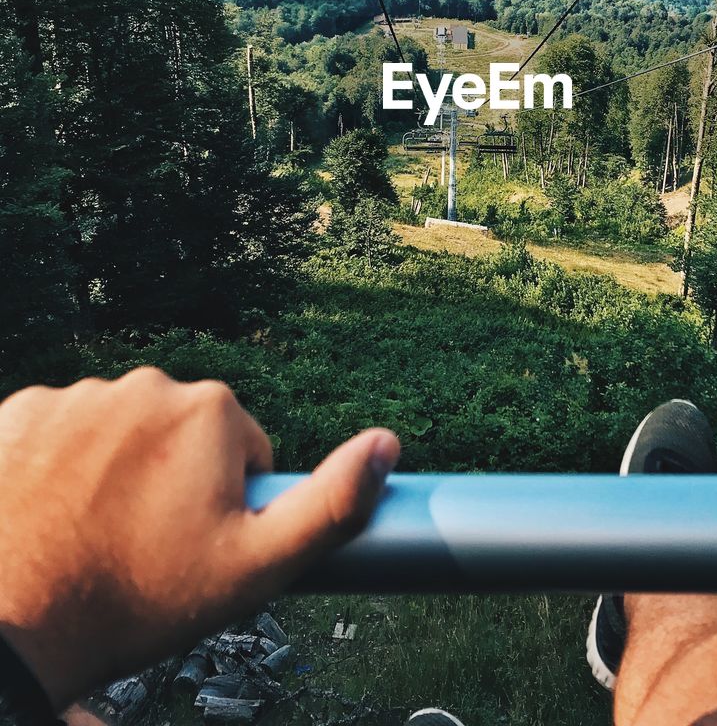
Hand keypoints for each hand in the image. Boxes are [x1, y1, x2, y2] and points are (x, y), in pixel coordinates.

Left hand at [0, 368, 398, 710]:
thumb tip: (387, 444)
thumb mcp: (253, 567)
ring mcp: (74, 395)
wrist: (7, 625)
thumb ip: (330, 504)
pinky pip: (57, 431)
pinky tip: (50, 513)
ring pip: (118, 432)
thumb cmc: (134, 599)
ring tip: (94, 535)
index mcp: (210, 410)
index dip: (226, 503)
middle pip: (179, 434)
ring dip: (115, 471)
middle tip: (146, 546)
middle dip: (173, 480)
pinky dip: (58, 467)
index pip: (241, 449)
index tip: (194, 543)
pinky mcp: (17, 412)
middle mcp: (145, 384)